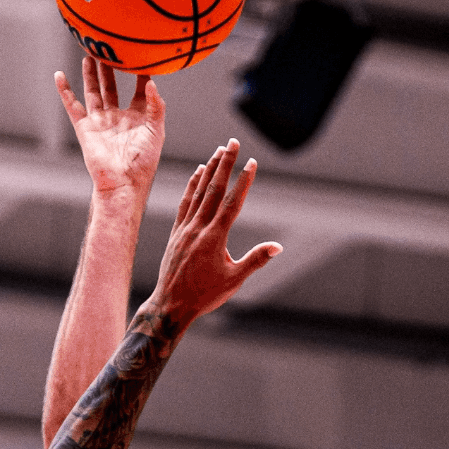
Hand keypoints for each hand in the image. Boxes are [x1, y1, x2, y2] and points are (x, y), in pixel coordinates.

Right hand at [56, 56, 164, 197]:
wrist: (123, 182)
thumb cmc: (144, 162)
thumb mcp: (157, 131)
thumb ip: (156, 106)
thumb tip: (152, 82)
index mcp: (138, 117)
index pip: (139, 89)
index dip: (140, 73)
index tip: (140, 56)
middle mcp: (118, 116)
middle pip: (112, 86)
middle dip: (110, 69)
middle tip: (107, 49)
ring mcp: (100, 121)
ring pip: (94, 91)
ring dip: (91, 74)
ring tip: (89, 55)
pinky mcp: (85, 127)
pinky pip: (72, 106)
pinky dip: (65, 91)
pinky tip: (59, 76)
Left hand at [148, 140, 277, 324]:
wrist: (170, 305)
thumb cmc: (204, 296)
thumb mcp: (234, 280)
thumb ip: (255, 260)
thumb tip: (277, 247)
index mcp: (214, 238)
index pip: (232, 203)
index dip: (243, 181)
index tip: (252, 163)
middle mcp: (198, 228)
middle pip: (214, 189)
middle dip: (225, 164)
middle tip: (233, 143)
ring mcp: (184, 229)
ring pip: (198, 193)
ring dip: (209, 170)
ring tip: (219, 151)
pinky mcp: (176, 233)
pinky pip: (185, 203)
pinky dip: (192, 186)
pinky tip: (197, 174)